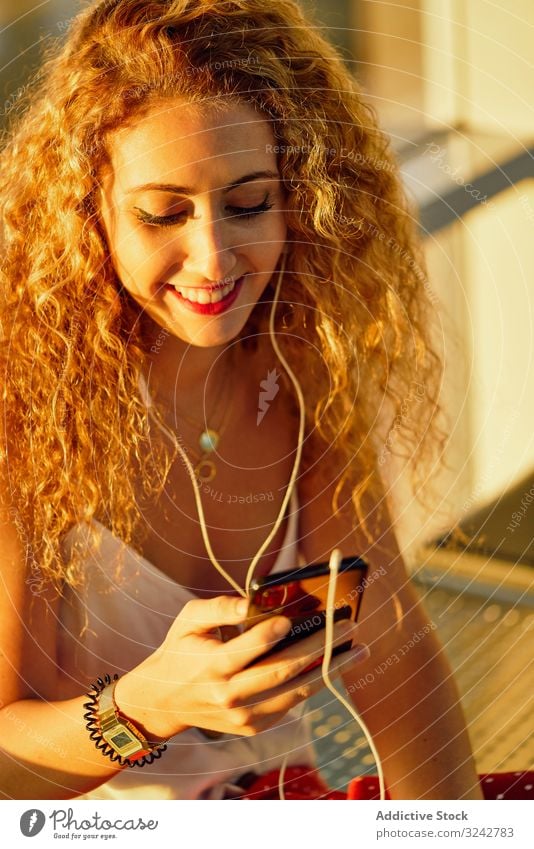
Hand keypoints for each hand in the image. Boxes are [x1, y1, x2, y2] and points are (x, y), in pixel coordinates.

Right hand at [115, 595, 368, 738]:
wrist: (164, 701)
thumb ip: (219, 607)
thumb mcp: (189, 619)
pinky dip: (313, 683)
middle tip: (347, 627)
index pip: (249, 647)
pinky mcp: (253, 726)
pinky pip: (291, 703)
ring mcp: (244, 715)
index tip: (293, 617)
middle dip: (320, 647)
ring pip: (296, 691)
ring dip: (331, 669)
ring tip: (357, 650)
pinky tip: (333, 665)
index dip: (273, 632)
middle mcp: (230, 695)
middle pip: (283, 669)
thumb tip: (251, 603)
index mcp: (213, 665)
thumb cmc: (182, 650)